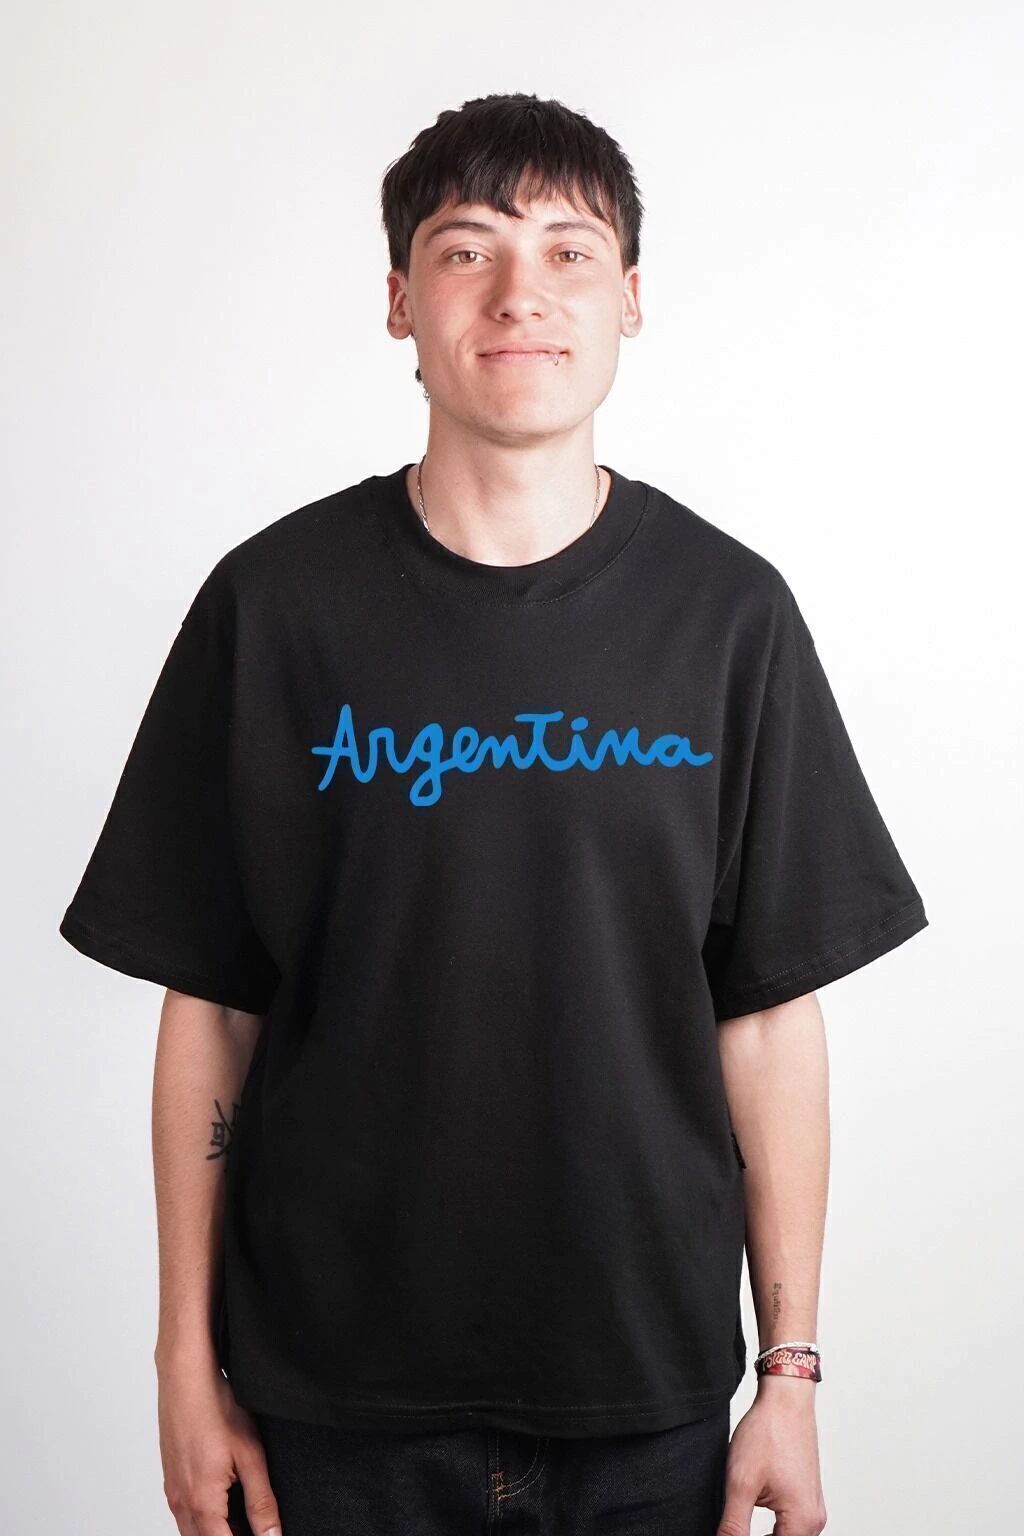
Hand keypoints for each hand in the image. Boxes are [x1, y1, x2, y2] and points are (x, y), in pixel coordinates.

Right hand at [156, 1346, 282, 1535]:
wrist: (185, 1377)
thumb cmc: (216, 1407)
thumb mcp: (250, 1455)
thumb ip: (261, 1501)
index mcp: (202, 1502)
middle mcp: (181, 1502)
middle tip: (256, 1527)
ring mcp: (172, 1490)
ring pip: (191, 1530)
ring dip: (215, 1530)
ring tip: (242, 1517)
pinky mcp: (169, 1477)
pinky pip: (183, 1512)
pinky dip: (203, 1517)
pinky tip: (223, 1499)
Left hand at [716, 1378, 826, 1534]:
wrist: (785, 1400)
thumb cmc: (769, 1432)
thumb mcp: (741, 1483)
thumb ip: (733, 1525)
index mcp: (803, 1521)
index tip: (730, 1534)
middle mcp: (814, 1519)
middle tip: (732, 1528)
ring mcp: (812, 1506)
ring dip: (764, 1535)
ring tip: (740, 1520)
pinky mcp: (806, 1495)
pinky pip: (791, 1523)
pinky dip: (772, 1524)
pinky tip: (752, 1511)